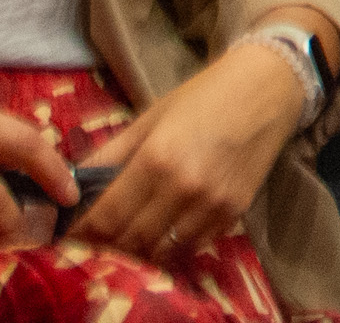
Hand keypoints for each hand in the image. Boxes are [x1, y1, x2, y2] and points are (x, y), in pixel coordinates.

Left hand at [69, 32, 313, 265]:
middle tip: (100, 233)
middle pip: (131, 240)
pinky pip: (193, 246)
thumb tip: (71, 183)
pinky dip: (174, 243)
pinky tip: (167, 227)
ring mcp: (212, 205)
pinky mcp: (234, 213)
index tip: (73, 230)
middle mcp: (184, 188)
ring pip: (161, 251)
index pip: (106, 217)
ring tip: (132, 232)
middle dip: (109, 241)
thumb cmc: (203, 96)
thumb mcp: (150, 118)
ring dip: (141, 248)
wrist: (268, 89)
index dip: (84, 229)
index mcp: (156, 159)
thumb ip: (110, 153)